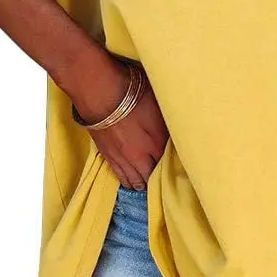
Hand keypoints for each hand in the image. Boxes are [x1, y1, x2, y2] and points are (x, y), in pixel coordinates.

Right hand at [72, 54, 168, 190]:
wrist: (99, 93)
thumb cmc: (131, 92)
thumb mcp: (158, 104)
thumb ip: (166, 122)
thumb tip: (172, 129)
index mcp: (157, 143)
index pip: (169, 163)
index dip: (172, 166)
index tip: (176, 167)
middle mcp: (142, 156)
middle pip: (152, 176)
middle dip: (157, 178)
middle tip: (161, 178)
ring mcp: (124, 158)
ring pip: (136, 180)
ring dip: (142, 183)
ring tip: (146, 184)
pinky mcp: (108, 156)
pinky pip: (121, 176)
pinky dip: (128, 181)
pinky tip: (131, 182)